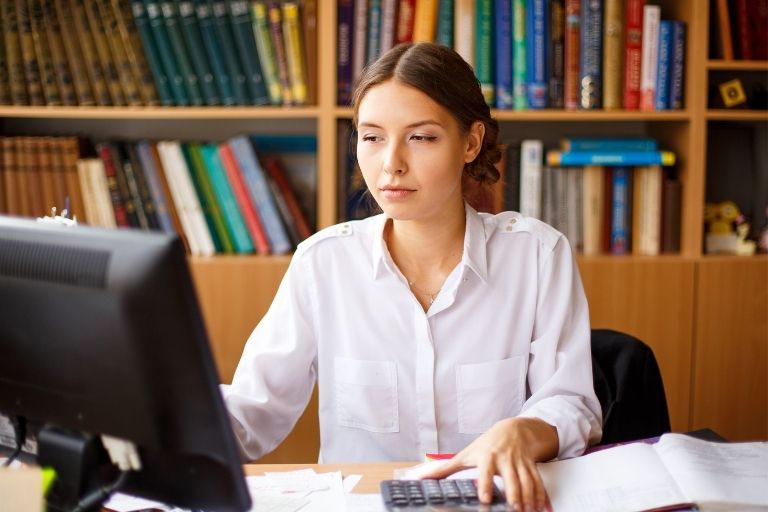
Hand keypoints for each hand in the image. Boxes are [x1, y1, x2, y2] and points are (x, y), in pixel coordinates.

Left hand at [418, 417, 557, 511]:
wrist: (514, 429)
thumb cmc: (487, 444)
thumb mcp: (466, 454)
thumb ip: (444, 469)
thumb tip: (420, 477)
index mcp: (487, 456)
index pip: (486, 471)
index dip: (486, 484)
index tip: (485, 498)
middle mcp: (505, 459)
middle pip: (512, 479)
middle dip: (515, 496)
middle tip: (515, 511)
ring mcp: (520, 462)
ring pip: (528, 482)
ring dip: (530, 499)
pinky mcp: (531, 466)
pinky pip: (539, 482)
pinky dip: (542, 496)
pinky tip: (543, 508)